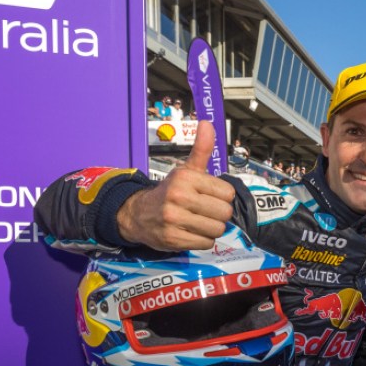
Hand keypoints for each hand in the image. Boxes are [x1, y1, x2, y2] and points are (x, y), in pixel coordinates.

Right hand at [117, 120, 235, 250]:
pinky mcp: (173, 239)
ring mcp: (174, 219)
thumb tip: (207, 122)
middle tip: (206, 211)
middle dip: (218, 214)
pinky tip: (191, 232)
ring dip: (211, 228)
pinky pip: (205, 243)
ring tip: (199, 222)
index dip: (222, 196)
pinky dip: (202, 240)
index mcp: (186, 178)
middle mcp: (179, 197)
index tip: (210, 196)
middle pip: (224, 213)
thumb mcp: (186, 170)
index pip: (227, 193)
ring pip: (217, 229)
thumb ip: (201, 148)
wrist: (138, 214)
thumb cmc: (170, 191)